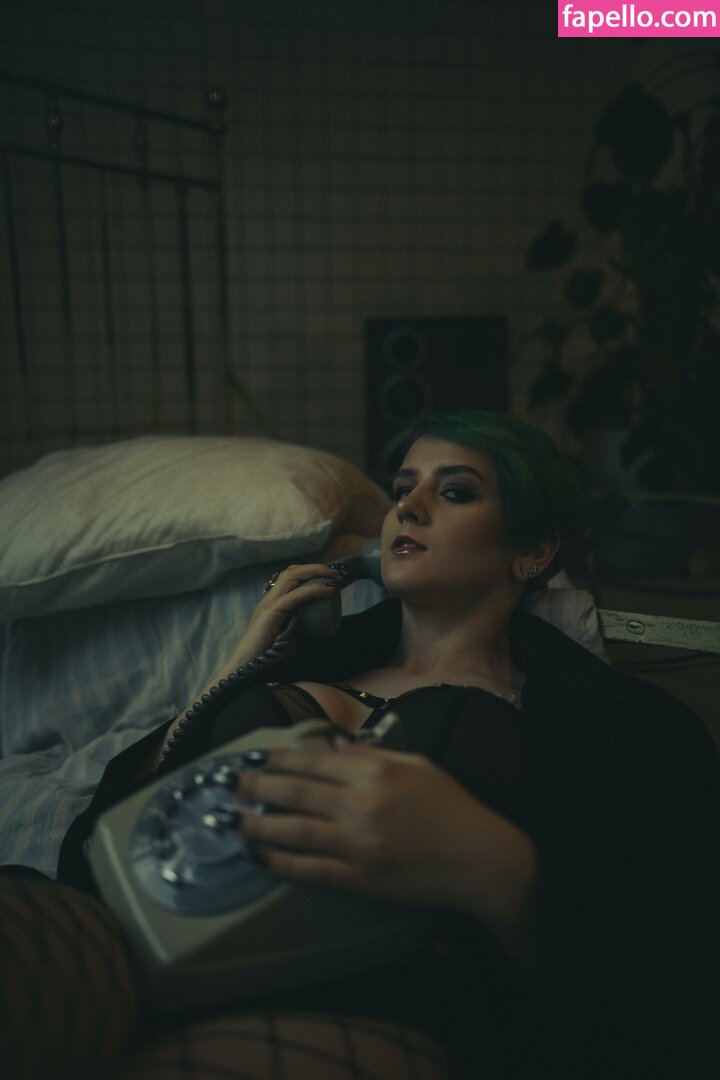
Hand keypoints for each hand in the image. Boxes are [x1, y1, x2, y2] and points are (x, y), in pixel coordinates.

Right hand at [233, 563, 343, 664]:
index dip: (309, 571)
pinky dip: (313, 590)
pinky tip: (328, 591)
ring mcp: (269, 604)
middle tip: (337, 574)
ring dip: (316, 572)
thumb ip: (301, 629)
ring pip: (292, 576)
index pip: (289, 576)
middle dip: (316, 568)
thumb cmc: (268, 656)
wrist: (247, 668)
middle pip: (292, 571)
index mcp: (272, 602)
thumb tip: (322, 630)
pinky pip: (294, 596)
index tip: (330, 576)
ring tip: (334, 577)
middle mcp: (269, 599)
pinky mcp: (271, 613)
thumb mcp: (289, 637)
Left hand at [238, 741, 536, 938]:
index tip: (250, 758)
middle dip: (253, 788)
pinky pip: (310, 871)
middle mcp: (361, 805)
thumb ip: (372, 755)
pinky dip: (280, 863)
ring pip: (294, 832)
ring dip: (255, 825)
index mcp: (375, 772)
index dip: (275, 760)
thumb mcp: (416, 765)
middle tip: (223, 784)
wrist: (477, 859)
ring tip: (227, 820)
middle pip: (294, 793)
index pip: (312, 762)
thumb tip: (335, 747)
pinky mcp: (360, 880)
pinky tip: (259, 856)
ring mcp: (359, 845)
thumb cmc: (450, 807)